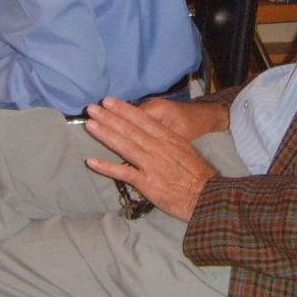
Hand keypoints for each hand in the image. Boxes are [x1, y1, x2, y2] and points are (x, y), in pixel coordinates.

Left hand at [83, 97, 216, 221]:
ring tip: (90, 125)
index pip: (142, 119)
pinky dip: (107, 167)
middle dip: (109, 117)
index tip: (109, 101)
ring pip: (125, 146)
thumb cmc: (198, 173)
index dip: (124, 109)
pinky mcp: (147, 182)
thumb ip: (167, 140)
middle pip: (130, 130)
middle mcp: (158, 148)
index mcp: (167, 138)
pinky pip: (124, 173)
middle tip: (92, 108)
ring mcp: (151, 165)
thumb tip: (152, 133)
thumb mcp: (185, 149)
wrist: (206, 195)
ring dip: (106, 135)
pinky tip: (92, 161)